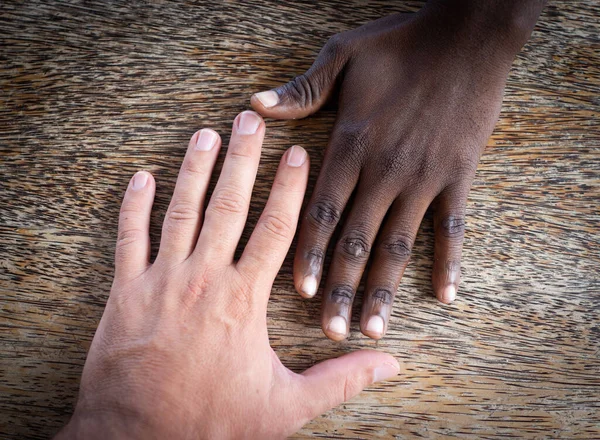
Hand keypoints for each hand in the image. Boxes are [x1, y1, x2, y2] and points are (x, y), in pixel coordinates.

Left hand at [56, 111, 398, 439]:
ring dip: (193, 170)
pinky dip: (134, 206)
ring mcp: (161, 282)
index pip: (275, 229)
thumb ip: (341, 380)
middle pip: (228, 205)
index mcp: (244, 299)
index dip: (289, 187)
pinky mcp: (125, 293)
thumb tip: (392, 365)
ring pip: (180, 212)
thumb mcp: (287, 407)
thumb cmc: (214, 424)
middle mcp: (204, 279)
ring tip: (205, 133)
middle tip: (249, 118)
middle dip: (242, 158)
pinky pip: (128, 239)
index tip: (296, 152)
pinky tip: (142, 177)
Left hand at [251, 1, 542, 339]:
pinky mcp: (457, 176)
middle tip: (332, 330)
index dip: (311, 253)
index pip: (322, 212)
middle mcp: (383, 170)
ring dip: (385, 289)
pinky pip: (451, 227)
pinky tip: (445, 296)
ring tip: (374, 328)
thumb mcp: (343, 54)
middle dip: (342, 288)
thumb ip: (301, 90)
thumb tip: (255, 104)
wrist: (468, 35)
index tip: (303, 293)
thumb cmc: (400, 43)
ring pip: (398, 244)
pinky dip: (450, 261)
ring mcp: (423, 177)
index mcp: (350, 145)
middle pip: (356, 240)